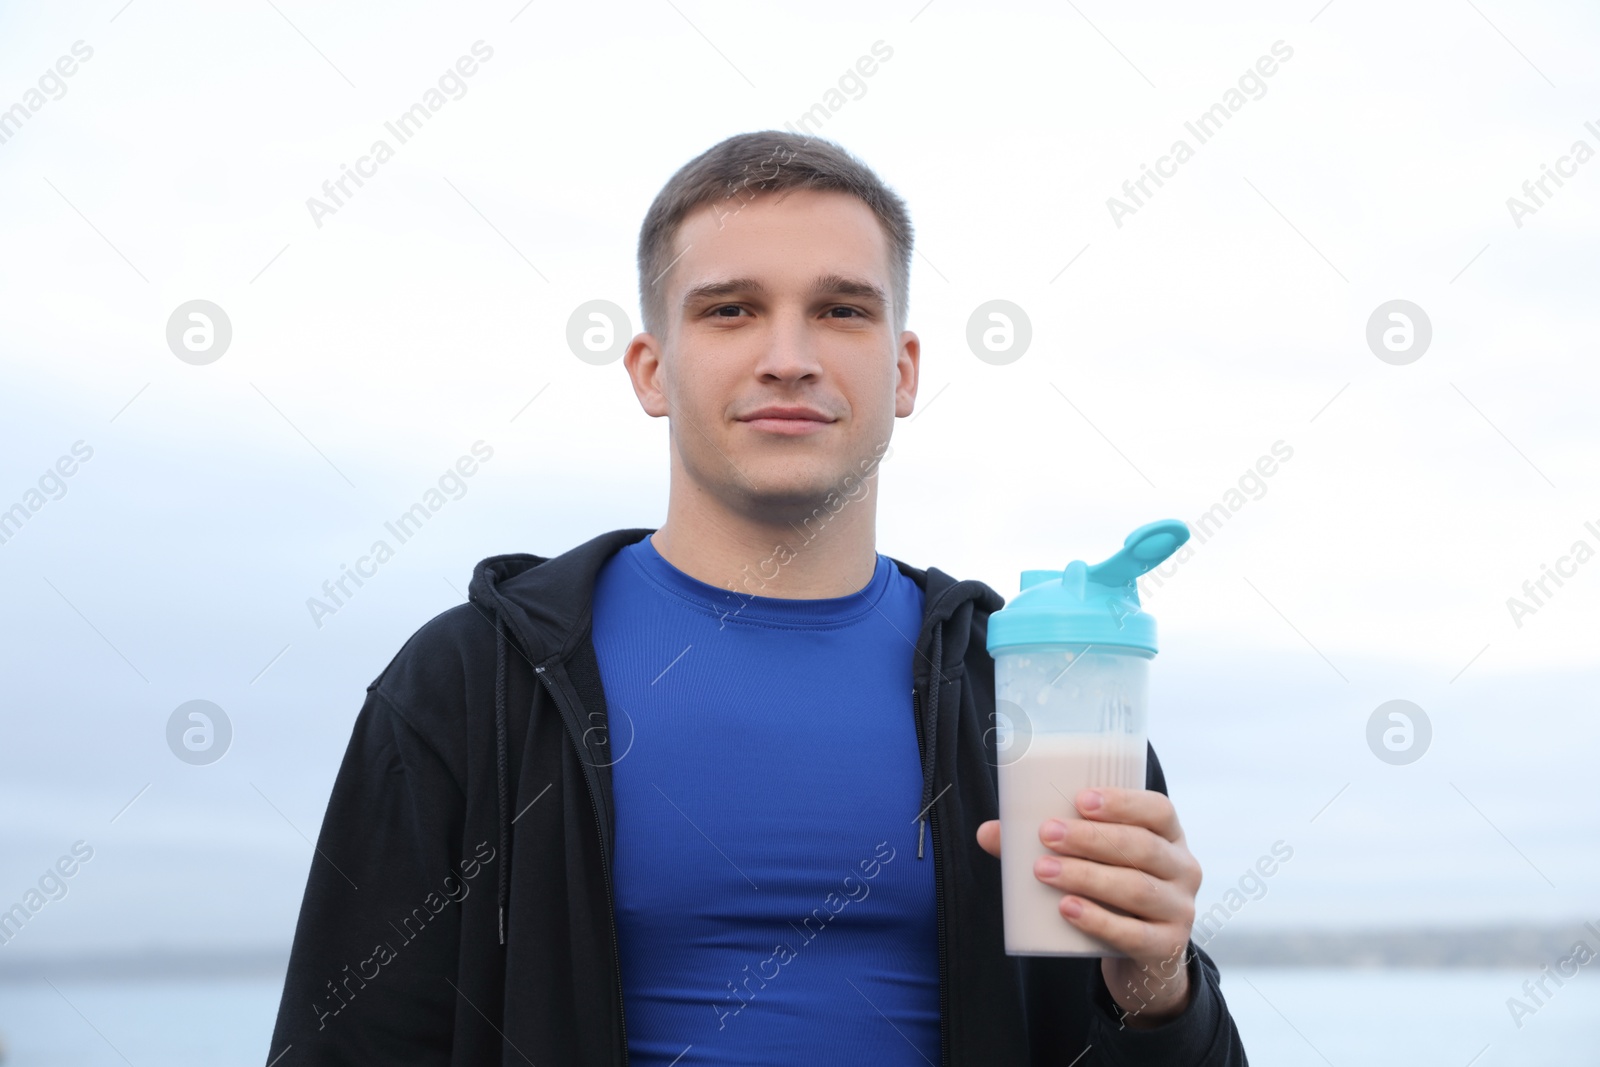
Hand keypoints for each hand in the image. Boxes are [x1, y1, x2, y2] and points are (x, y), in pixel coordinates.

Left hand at [975, 787, 1201, 1026]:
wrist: (1145, 955)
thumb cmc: (1114, 890)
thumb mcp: (1095, 861)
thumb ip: (1049, 845)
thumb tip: (988, 832)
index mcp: (1169, 836)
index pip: (1158, 810)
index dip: (1123, 802)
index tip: (1080, 799)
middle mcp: (1183, 869)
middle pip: (1142, 847)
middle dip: (1090, 838)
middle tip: (1046, 834)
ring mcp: (1180, 909)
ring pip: (1136, 888)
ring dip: (1087, 876)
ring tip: (1044, 870)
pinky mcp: (1167, 947)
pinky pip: (1134, 934)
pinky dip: (1098, 920)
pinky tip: (1068, 908)